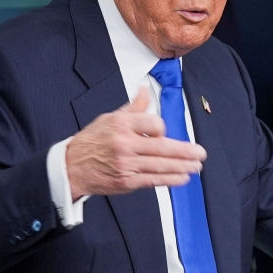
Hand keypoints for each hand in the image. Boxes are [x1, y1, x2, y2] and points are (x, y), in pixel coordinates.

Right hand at [66, 87, 206, 198]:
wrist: (71, 166)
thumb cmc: (93, 141)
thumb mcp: (109, 118)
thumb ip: (133, 108)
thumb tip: (145, 91)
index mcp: (122, 124)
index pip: (153, 124)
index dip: (163, 129)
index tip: (164, 133)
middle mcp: (125, 143)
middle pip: (161, 147)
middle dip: (185, 151)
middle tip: (201, 153)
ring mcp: (126, 164)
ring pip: (160, 165)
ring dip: (182, 166)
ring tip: (197, 166)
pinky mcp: (126, 181)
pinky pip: (153, 180)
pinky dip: (170, 179)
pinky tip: (183, 177)